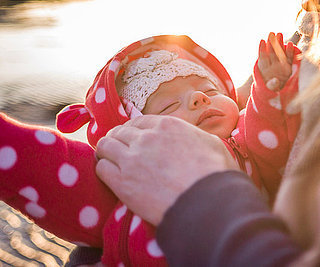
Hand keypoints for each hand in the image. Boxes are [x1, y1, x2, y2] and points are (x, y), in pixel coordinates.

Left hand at [96, 115, 238, 225]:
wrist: (207, 201)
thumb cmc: (216, 173)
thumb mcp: (212, 143)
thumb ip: (195, 136)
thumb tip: (195, 139)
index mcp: (168, 125)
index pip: (138, 121)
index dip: (133, 130)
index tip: (133, 138)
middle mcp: (146, 137)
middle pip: (119, 132)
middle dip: (118, 139)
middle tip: (119, 150)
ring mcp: (132, 159)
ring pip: (105, 146)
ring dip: (106, 152)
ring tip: (109, 160)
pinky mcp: (122, 182)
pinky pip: (101, 168)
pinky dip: (103, 169)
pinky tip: (110, 175)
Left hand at [257, 32, 294, 90]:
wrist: (280, 95)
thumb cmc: (272, 92)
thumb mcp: (271, 90)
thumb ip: (272, 85)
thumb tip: (275, 81)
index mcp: (265, 70)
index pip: (263, 57)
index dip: (262, 49)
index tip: (261, 41)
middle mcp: (273, 65)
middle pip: (271, 52)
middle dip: (271, 43)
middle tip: (271, 33)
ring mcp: (281, 65)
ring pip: (280, 53)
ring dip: (280, 44)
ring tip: (279, 34)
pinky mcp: (289, 67)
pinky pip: (289, 58)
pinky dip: (290, 51)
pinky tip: (290, 44)